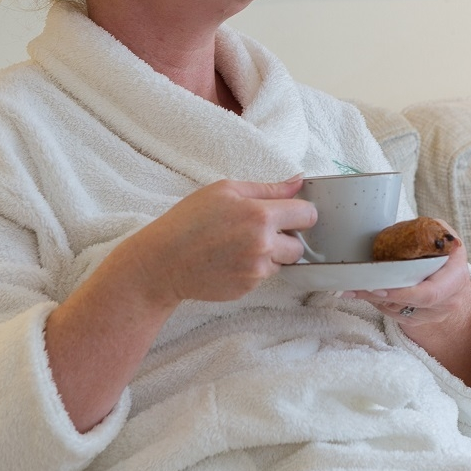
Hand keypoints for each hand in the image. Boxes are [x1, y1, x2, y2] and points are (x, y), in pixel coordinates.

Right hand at [124, 177, 316, 305]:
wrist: (163, 261)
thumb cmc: (189, 220)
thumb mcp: (225, 191)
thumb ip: (268, 188)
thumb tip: (298, 182)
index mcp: (260, 216)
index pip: (308, 215)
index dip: (300, 213)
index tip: (289, 213)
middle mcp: (263, 246)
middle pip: (300, 246)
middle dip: (286, 238)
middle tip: (259, 230)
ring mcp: (256, 271)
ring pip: (282, 263)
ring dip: (270, 254)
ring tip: (239, 245)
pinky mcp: (247, 289)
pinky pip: (263, 276)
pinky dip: (253, 268)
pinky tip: (230, 259)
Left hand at [343, 227, 470, 326]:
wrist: (454, 280)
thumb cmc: (446, 254)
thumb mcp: (445, 237)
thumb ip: (433, 231)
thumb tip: (412, 229)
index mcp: (454, 278)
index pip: (428, 294)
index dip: (403, 293)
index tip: (378, 287)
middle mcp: (446, 302)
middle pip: (407, 305)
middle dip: (377, 296)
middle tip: (352, 287)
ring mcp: (432, 315)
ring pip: (396, 311)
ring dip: (372, 300)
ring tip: (352, 288)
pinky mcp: (418, 321)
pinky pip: (393, 315)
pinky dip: (377, 303)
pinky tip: (365, 292)